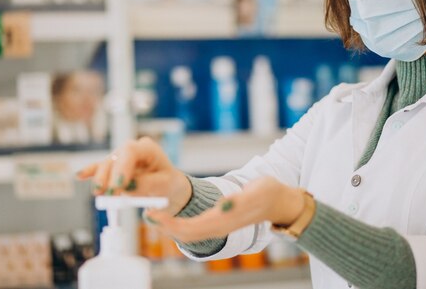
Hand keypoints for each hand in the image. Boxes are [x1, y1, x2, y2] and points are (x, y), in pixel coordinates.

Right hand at [76, 137, 191, 214]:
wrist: (167, 186)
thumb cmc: (167, 183)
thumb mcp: (163, 185)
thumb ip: (147, 184)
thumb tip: (127, 186)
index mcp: (148, 148)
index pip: (131, 151)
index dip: (121, 167)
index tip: (118, 186)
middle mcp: (133, 148)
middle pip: (115, 157)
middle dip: (107, 175)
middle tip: (104, 193)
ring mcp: (121, 156)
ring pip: (106, 164)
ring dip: (100, 179)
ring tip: (98, 193)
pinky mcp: (114, 166)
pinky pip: (101, 168)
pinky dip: (92, 172)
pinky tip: (80, 175)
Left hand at [143, 176, 305, 242]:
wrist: (279, 202)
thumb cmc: (269, 193)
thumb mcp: (258, 190)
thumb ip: (241, 199)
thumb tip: (224, 205)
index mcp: (225, 220)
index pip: (192, 228)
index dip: (171, 224)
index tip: (155, 214)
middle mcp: (219, 227)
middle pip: (185, 234)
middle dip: (164, 226)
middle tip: (146, 212)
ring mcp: (218, 226)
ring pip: (188, 233)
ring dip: (168, 226)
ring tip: (151, 213)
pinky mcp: (218, 222)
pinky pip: (193, 228)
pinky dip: (177, 224)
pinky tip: (167, 214)